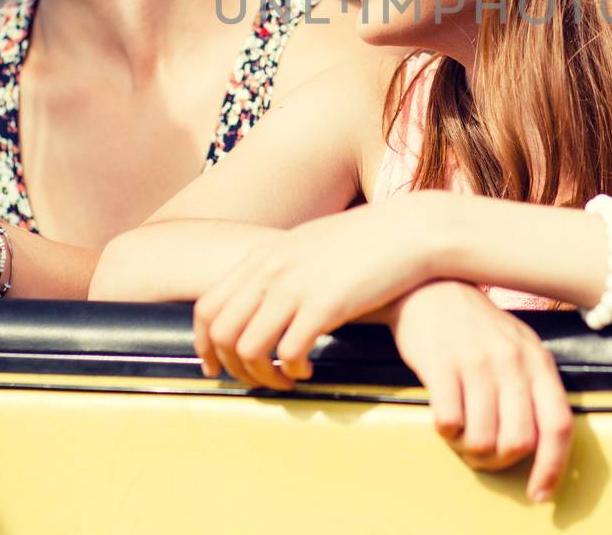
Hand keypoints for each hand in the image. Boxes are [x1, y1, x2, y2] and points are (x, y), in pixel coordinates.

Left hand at [193, 201, 430, 389]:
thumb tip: (264, 298)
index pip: (206, 307)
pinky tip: (308, 372)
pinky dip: (292, 372)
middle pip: (221, 333)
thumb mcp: (309, 245)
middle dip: (231, 367)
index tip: (215, 367)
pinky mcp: (324, 306)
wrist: (408, 230)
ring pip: (249, 349)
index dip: (204, 345)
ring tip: (284, 381)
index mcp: (263, 256)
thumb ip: (280, 268)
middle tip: (255, 381)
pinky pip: (289, 353)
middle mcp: (271, 271)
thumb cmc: (364, 242)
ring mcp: (295, 287)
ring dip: (262, 375)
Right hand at [388, 281, 573, 503]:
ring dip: (470, 450)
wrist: (431, 286)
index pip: (559, 425)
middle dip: (500, 462)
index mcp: (538, 361)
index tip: (539, 494)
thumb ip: (533, 389)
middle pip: (520, 441)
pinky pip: (449, 422)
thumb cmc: (476, 327)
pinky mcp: (442, 364)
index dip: (553, 468)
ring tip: (461, 437)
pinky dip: (446, 433)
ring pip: (483, 438)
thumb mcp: (518, 347)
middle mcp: (513, 361)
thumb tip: (541, 447)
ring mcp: (477, 362)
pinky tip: (444, 419)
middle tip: (483, 455)